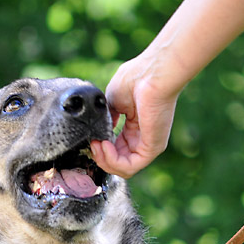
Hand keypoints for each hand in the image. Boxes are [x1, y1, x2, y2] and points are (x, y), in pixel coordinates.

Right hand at [91, 57, 178, 177]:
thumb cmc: (135, 79)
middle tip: (93, 143)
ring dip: (104, 160)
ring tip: (98, 144)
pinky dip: (112, 161)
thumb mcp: (111, 101)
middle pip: (117, 163)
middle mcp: (142, 139)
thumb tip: (98, 131)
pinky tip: (105, 145)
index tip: (91, 138)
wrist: (152, 74)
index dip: (100, 149)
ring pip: (122, 169)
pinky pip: (129, 167)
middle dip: (100, 156)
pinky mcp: (152, 149)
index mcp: (134, 128)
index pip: (115, 150)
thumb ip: (106, 118)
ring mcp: (148, 145)